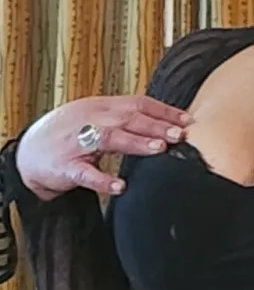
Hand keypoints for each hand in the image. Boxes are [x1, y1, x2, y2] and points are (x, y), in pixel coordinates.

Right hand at [16, 95, 191, 199]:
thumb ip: (125, 121)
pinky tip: (121, 186)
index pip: (137, 104)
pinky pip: (86, 174)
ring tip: (159, 148)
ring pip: (109, 138)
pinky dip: (103, 180)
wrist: (29, 154)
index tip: (188, 120)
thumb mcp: (97, 121)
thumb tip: (165, 125)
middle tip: (180, 133)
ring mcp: (76, 142)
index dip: (163, 111)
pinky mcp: (65, 167)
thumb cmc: (69, 137)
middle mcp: (90, 120)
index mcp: (101, 108)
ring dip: (136, 143)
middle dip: (156, 125)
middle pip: (127, 118)